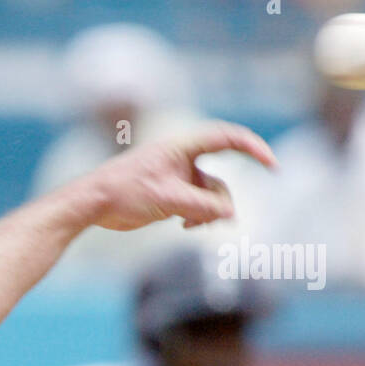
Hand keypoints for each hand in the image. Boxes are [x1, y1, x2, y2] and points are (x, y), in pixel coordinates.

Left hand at [74, 121, 276, 232]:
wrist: (92, 204)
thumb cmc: (123, 192)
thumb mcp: (167, 200)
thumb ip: (201, 207)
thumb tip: (231, 215)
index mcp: (182, 147)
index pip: (228, 138)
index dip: (254, 148)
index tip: (273, 166)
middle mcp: (183, 159)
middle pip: (220, 177)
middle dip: (223, 200)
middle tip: (226, 219)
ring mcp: (178, 177)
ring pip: (210, 195)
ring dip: (209, 213)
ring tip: (192, 226)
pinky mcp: (171, 194)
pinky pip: (198, 205)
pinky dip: (198, 217)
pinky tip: (185, 227)